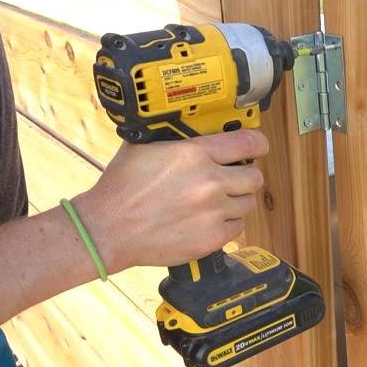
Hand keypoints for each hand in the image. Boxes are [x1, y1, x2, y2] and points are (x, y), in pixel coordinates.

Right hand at [73, 130, 268, 272]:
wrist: (107, 229)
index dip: (258, 144)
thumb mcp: (146, 146)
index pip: (248, 143)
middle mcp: (209, 182)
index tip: (258, 146)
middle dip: (245, 174)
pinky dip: (227, 222)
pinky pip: (238, 226)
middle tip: (232, 176)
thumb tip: (198, 128)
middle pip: (254, 176)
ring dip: (236, 199)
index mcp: (194, 154)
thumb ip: (178, 138)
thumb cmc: (122, 188)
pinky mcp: (211, 238)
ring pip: (248, 202)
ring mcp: (212, 212)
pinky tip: (208, 218)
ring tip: (216, 199)